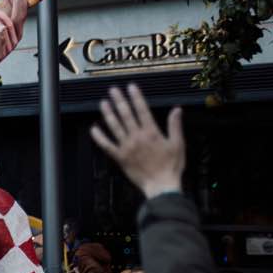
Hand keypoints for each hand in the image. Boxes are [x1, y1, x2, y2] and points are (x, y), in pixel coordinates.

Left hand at [89, 84, 184, 199]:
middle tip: (112, 90)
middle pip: (126, 114)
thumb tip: (177, 109)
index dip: (136, 97)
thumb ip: (175, 125)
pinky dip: (99, 137)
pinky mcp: (120, 157)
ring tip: (103, 103)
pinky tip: (94, 128)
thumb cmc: (171, 166)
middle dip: (119, 100)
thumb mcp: (178, 144)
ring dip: (108, 114)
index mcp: (152, 133)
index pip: (142, 110)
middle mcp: (137, 137)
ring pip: (115, 126)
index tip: (131, 87)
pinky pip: (107, 145)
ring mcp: (127, 146)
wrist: (161, 185)